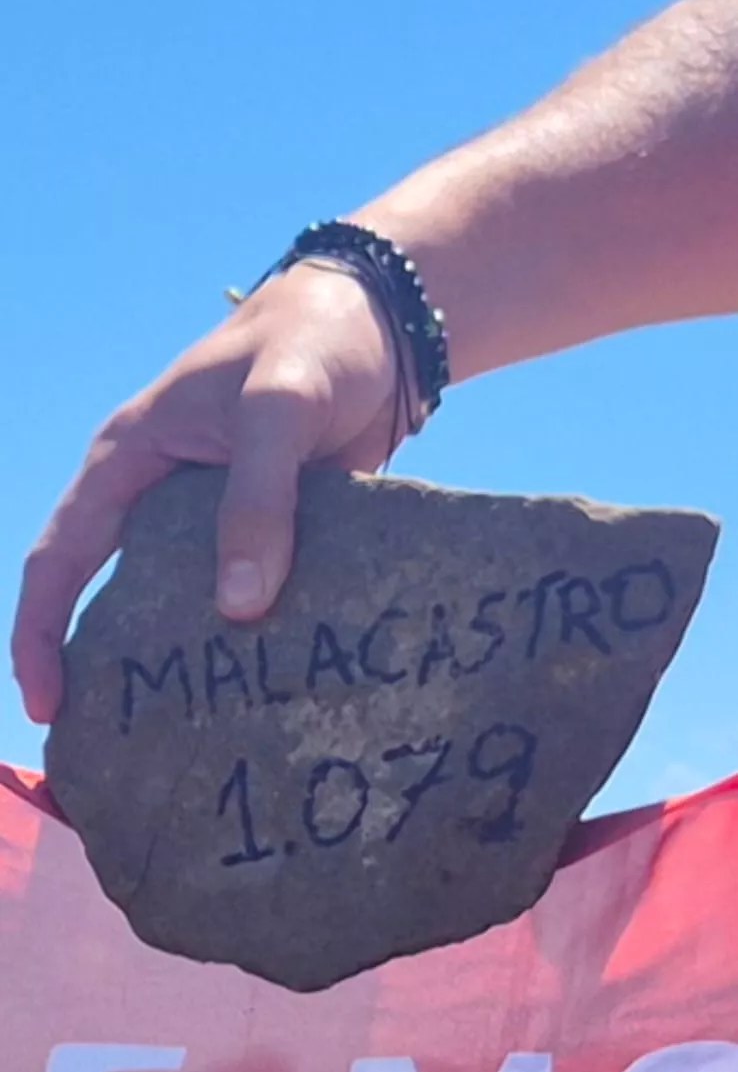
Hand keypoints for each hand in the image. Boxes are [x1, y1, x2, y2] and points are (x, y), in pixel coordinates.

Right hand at [13, 262, 403, 723]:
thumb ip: (259, 501)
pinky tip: (276, 696)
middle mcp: (161, 500)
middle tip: (119, 747)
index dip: (41, 633)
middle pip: (112, 594)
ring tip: (198, 738)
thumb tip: (239, 609)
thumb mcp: (279, 408)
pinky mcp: (274, 537)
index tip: (48, 705)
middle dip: (106, 666)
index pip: (60, 556)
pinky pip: (255, 598)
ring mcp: (217, 522)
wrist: (384, 324)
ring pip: (186, 604)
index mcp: (130, 462)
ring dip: (188, 662)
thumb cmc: (310, 342)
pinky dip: (259, 643)